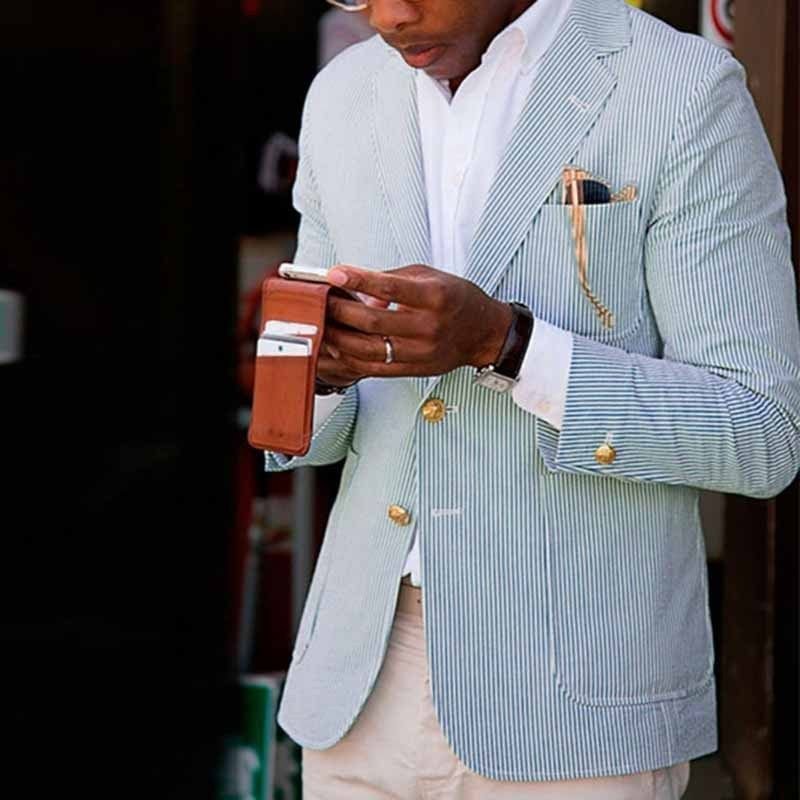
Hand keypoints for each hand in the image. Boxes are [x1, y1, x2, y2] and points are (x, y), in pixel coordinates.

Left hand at [316, 264, 512, 381]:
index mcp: (435, 297)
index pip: (390, 287)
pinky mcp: (414, 370)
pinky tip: (335, 348)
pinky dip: (349, 359)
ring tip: (321, 326)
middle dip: (339, 311)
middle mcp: (428, 327)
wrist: (484, 333)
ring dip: (338, 338)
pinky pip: (373, 368)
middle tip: (318, 302)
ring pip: (368, 349)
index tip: (334, 274)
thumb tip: (353, 287)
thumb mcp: (428, 276)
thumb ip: (391, 279)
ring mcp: (421, 352)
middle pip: (372, 322)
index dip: (359, 280)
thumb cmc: (454, 299)